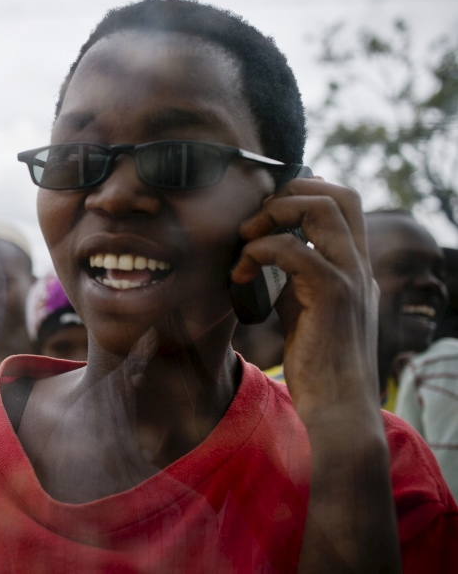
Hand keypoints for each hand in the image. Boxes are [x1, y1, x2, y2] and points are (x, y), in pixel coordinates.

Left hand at [232, 178, 399, 571]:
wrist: (337, 405)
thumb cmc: (317, 359)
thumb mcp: (305, 305)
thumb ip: (296, 275)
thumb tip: (264, 251)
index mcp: (354, 263)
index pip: (343, 201)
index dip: (303, 192)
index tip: (264, 214)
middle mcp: (358, 263)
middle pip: (337, 194)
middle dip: (288, 194)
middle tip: (253, 224)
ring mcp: (350, 276)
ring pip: (321, 209)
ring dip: (273, 216)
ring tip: (245, 242)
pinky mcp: (332, 294)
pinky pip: (294, 250)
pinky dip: (259, 252)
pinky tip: (240, 275)